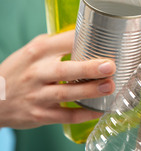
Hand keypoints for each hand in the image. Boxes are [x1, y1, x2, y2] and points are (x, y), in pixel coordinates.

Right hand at [0, 30, 115, 128]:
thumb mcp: (32, 50)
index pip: (63, 42)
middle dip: (89, 68)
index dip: (85, 40)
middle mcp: (37, 73)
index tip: (106, 40)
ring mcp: (38, 95)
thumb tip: (87, 34)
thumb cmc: (19, 71)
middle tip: (110, 66)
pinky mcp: (40, 115)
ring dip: (90, 91)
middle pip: (64, 70)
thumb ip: (56, 43)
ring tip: (110, 87)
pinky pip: (65, 116)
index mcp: (37, 52)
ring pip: (66, 94)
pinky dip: (84, 114)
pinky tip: (99, 110)